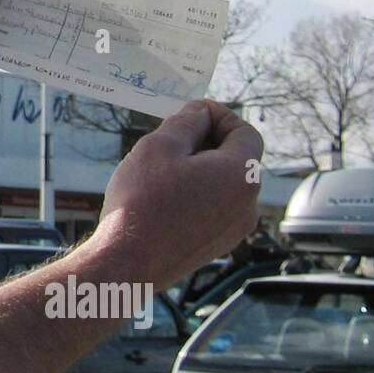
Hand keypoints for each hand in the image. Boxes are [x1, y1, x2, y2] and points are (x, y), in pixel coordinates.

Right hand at [92, 99, 264, 288]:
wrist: (127, 262)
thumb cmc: (142, 202)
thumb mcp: (159, 146)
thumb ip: (186, 123)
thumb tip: (199, 113)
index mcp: (241, 175)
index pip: (246, 132)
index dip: (220, 116)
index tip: (194, 110)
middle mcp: (247, 205)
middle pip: (236, 160)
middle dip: (208, 142)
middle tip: (172, 135)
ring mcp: (233, 231)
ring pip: (223, 187)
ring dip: (200, 170)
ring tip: (163, 167)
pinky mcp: (214, 247)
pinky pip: (213, 210)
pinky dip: (196, 195)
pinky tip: (163, 196)